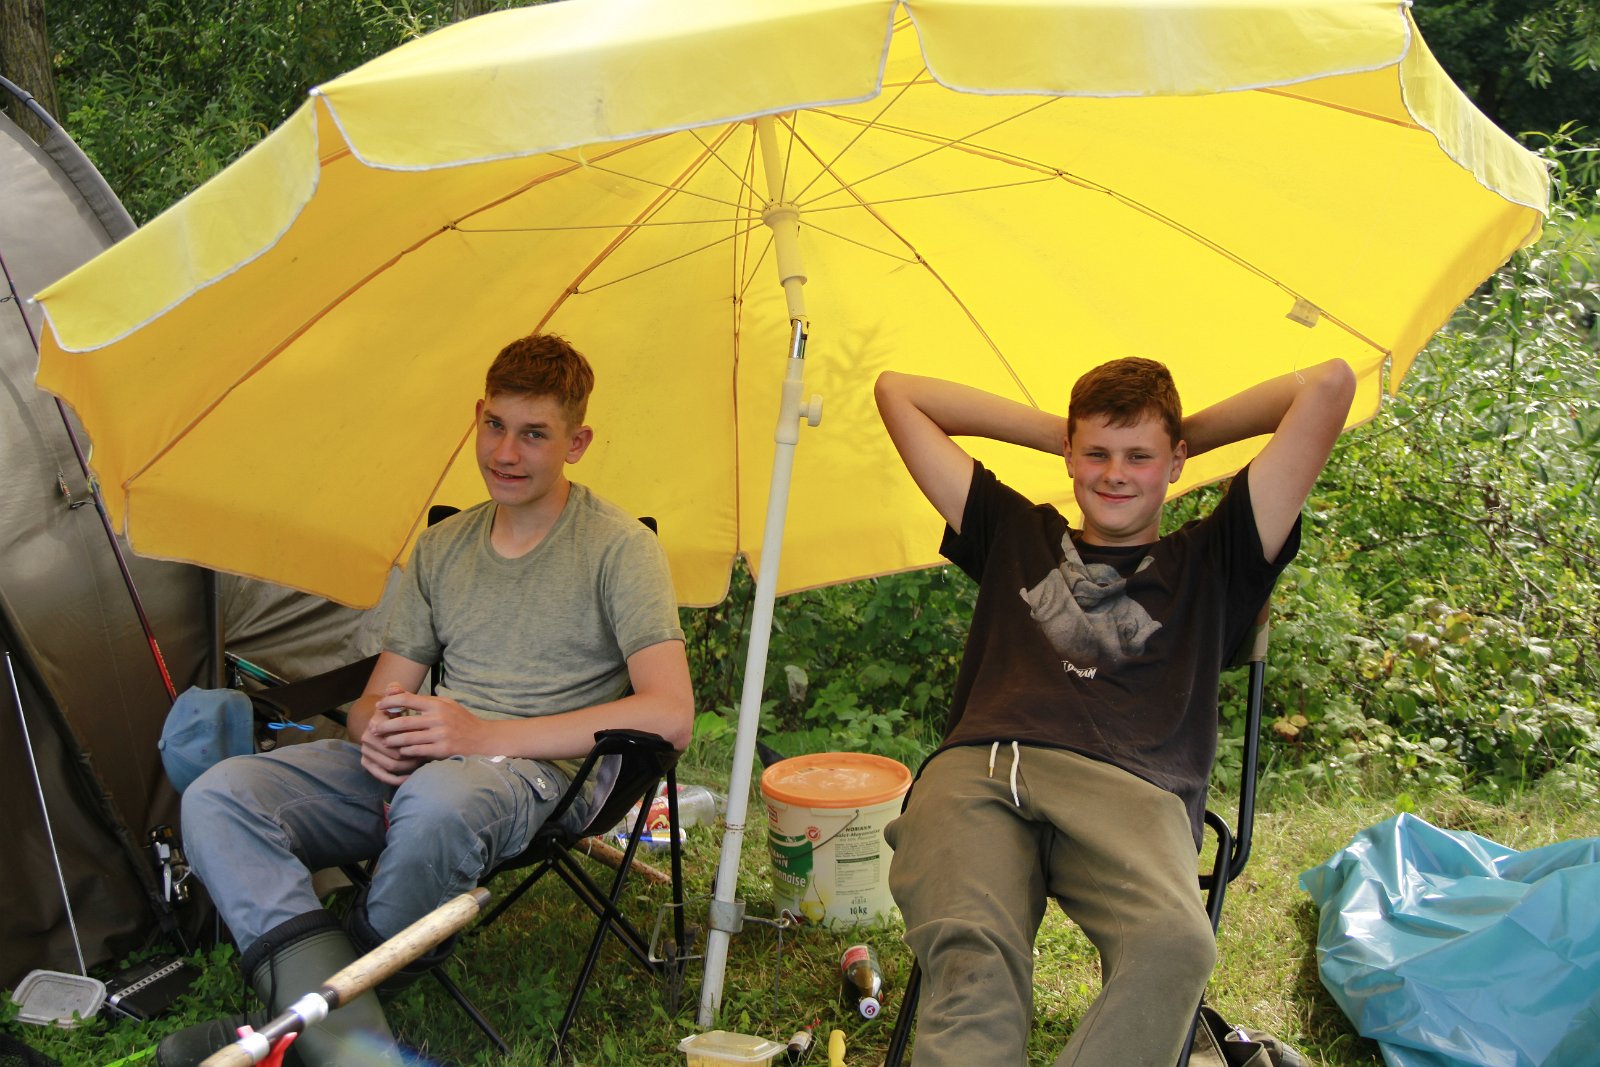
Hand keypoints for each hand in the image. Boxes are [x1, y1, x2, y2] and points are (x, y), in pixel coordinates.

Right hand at [358, 687, 425, 784]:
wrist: (382, 725)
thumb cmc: (396, 715)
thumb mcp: (398, 703)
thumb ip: (397, 694)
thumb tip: (395, 687)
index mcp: (375, 722)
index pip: (396, 736)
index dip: (413, 740)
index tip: (428, 742)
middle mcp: (367, 737)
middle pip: (394, 753)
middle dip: (412, 756)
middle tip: (428, 756)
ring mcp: (366, 752)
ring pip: (391, 765)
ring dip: (408, 767)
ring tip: (422, 764)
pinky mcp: (367, 764)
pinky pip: (383, 776)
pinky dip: (397, 779)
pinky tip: (410, 779)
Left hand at [367, 687, 495, 762]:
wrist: (481, 739)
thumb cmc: (460, 720)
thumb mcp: (445, 704)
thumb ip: (423, 700)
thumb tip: (398, 692)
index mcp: (437, 704)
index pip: (407, 699)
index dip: (389, 702)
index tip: (379, 706)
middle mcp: (438, 718)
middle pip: (402, 721)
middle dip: (384, 725)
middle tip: (373, 728)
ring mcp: (440, 735)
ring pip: (407, 738)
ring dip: (391, 740)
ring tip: (383, 741)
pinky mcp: (441, 750)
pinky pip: (416, 750)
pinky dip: (405, 751)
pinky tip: (400, 751)